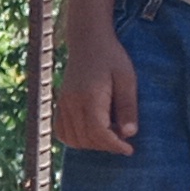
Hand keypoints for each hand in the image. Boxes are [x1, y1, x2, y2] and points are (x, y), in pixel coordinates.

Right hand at [59, 28, 141, 154]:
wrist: (88, 40)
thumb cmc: (111, 57)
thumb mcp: (127, 79)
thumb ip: (127, 107)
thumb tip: (129, 134)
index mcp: (89, 97)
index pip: (98, 132)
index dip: (114, 145)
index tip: (129, 150)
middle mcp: (71, 103)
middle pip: (86, 139)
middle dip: (106, 145)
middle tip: (123, 139)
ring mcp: (62, 104)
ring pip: (73, 139)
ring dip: (92, 144)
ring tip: (109, 134)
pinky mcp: (60, 104)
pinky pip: (62, 131)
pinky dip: (76, 139)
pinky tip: (92, 132)